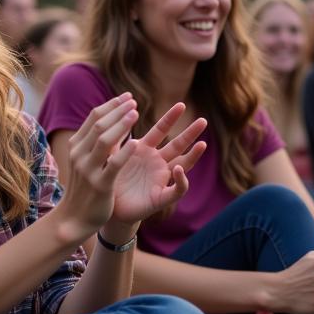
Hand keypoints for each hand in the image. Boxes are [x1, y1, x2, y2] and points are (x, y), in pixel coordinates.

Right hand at [56, 94, 139, 245]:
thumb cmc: (83, 187)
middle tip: (133, 101)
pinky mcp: (100, 185)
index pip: (93, 118)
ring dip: (120, 124)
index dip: (111, 105)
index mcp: (76, 146)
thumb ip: (93, 142)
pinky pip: (113, 164)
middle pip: (98, 124)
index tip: (127, 97)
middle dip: (117, 110)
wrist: (74, 218)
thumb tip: (109, 120)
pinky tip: (137, 142)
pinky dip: (125, 152)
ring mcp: (88, 169)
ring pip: (104, 140)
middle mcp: (79, 154)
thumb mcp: (84, 160)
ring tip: (135, 113)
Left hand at [110, 103, 207, 224]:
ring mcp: (161, 180)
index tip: (181, 104)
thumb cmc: (112, 180)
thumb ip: (113, 139)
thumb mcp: (112, 156)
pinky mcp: (161, 198)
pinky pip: (176, 190)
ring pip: (183, 166)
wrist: (110, 208)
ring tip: (203, 144)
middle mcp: (157, 163)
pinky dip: (180, 181)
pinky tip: (179, 171)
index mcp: (145, 151)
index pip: (161, 131)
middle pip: (178, 145)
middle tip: (203, 120)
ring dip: (193, 156)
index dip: (170, 119)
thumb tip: (113, 116)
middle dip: (190, 133)